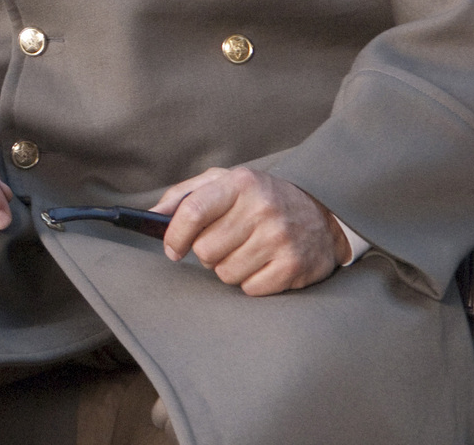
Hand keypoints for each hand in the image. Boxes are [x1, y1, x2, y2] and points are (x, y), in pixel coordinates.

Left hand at [154, 167, 347, 294]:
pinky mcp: (294, 266)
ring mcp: (280, 239)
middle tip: (223, 244)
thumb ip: (184, 195)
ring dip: (229, 268)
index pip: (193, 211)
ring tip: (245, 252)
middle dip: (206, 252)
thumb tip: (151, 217)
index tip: (171, 249)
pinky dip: (250, 282)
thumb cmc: (260, 198)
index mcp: (240, 183)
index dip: (174, 235)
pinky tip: (263, 264)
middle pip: (205, 250)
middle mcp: (262, 209)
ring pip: (226, 273)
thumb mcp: (224, 183)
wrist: (322, 214)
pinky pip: (250, 289)